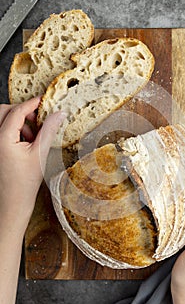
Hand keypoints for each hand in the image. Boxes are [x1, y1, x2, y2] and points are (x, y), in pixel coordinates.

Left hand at [0, 97, 65, 233]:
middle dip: (21, 112)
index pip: (16, 112)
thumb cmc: (24, 183)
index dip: (31, 104)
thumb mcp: (40, 154)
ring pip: (2, 120)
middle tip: (37, 121)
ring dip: (18, 122)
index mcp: (2, 139)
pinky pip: (2, 130)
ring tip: (33, 137)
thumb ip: (49, 130)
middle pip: (3, 111)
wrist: (13, 202)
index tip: (43, 101)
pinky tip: (27, 143)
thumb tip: (59, 114)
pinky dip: (14, 131)